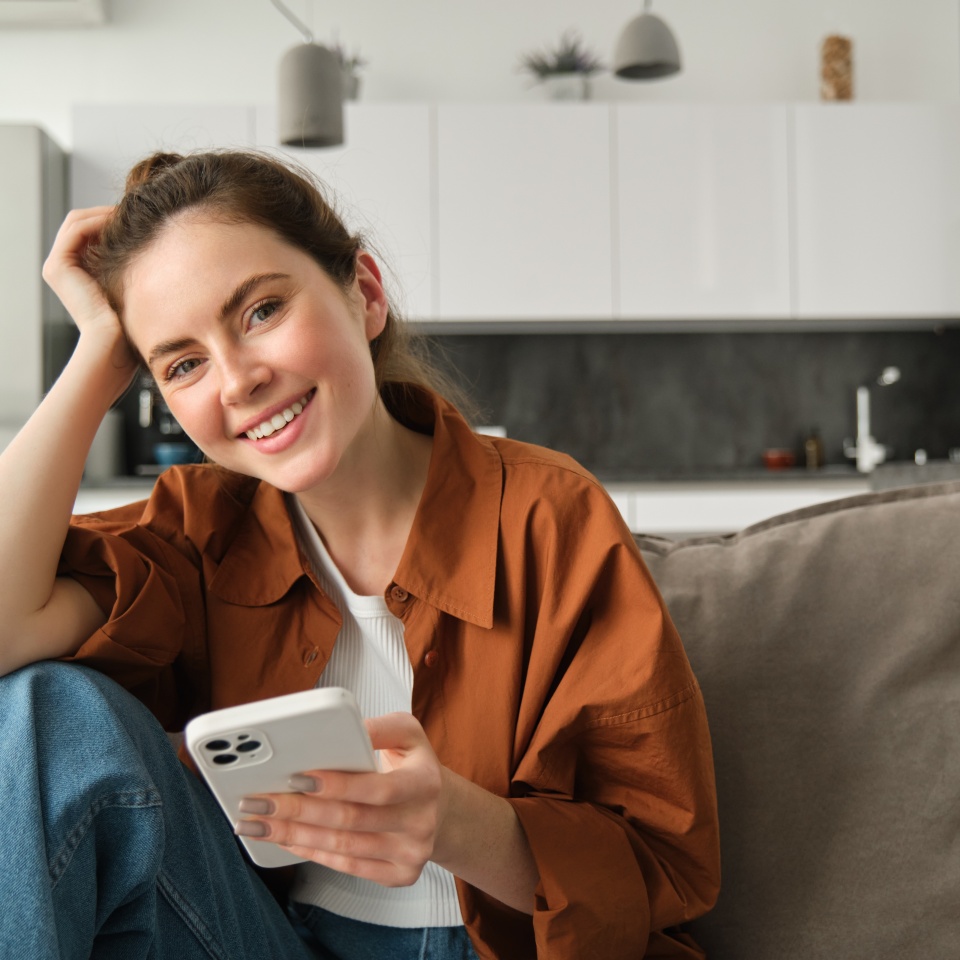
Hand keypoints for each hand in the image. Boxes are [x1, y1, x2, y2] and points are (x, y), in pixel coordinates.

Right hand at [43, 208, 137, 387]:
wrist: (114, 346)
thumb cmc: (130, 325)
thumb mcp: (132, 287)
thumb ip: (132, 267)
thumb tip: (158, 246)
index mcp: (77, 271)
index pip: (90, 230)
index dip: (112, 218)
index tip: (140, 215)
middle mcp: (63, 267)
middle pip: (82, 221)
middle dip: (108, 211)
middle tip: (136, 207)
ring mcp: (57, 266)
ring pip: (78, 221)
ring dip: (104, 212)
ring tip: (131, 212)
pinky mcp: (58, 267)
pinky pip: (77, 229)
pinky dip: (99, 220)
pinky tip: (122, 222)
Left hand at [237, 712, 444, 886]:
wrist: (439, 807)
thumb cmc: (412, 765)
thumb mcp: (406, 733)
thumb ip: (377, 727)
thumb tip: (341, 729)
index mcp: (425, 782)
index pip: (377, 789)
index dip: (335, 785)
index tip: (296, 777)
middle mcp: (421, 822)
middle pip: (351, 821)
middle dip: (298, 811)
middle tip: (259, 801)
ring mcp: (411, 853)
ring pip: (343, 847)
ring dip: (294, 834)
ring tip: (258, 822)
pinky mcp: (397, 875)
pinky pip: (346, 866)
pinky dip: (310, 852)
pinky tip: (285, 838)